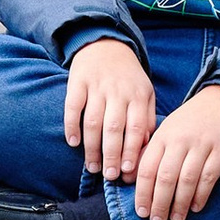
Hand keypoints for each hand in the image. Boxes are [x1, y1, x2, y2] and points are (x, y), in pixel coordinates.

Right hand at [64, 35, 156, 183]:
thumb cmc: (128, 77)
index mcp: (138, 96)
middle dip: (112, 155)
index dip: (132, 151)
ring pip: (93, 121)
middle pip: (114, 128)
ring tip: (92, 166)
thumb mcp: (146, 93)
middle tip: (109, 176)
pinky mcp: (77, 82)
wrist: (105, 44)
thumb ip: (148, 118)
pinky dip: (71, 126)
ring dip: (92, 147)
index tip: (127, 172)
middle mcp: (118, 92)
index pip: (136, 128)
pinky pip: (73, 107)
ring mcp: (97, 86)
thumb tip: (145, 148)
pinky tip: (73, 142)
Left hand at [132, 84, 219, 219]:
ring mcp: (201, 144)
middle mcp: (179, 140)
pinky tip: (196, 207)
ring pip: (186, 179)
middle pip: (165, 176)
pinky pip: (209, 176)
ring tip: (176, 219)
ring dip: (179, 203)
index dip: (142, 192)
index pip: (147, 167)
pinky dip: (201, 194)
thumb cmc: (191, 121)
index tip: (140, 212)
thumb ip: (151, 152)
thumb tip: (130, 178)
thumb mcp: (168, 131)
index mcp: (162, 136)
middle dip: (159, 203)